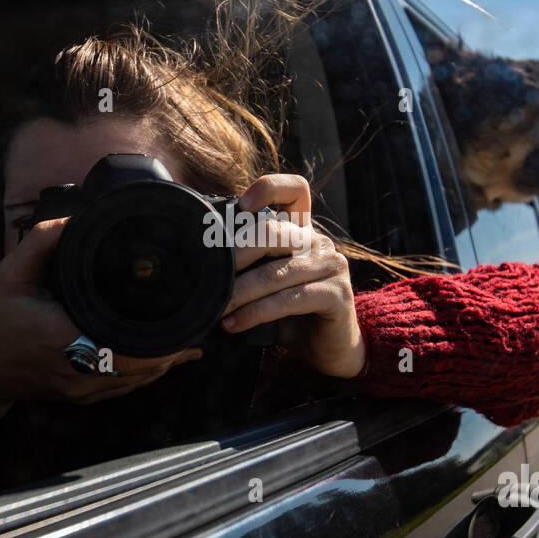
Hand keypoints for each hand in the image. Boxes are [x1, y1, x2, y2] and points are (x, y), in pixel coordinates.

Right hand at [0, 218, 202, 409]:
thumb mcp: (8, 277)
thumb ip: (38, 244)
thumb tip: (69, 220)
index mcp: (62, 338)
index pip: (124, 346)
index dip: (160, 341)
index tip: (184, 320)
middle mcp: (76, 369)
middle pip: (140, 367)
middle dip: (172, 349)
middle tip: (198, 324)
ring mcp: (80, 389)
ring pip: (136, 382)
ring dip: (164, 363)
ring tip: (191, 342)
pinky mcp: (80, 397)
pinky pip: (123, 389)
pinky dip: (146, 374)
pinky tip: (166, 361)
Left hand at [221, 174, 364, 378]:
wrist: (329, 349)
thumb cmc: (292, 315)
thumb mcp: (268, 283)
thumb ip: (249, 266)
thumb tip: (201, 266)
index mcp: (302, 231)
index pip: (294, 190)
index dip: (269, 188)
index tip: (241, 206)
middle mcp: (319, 242)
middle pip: (274, 232)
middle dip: (235, 254)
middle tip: (208, 277)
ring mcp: (331, 266)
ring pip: (276, 273)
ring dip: (240, 293)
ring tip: (215, 309)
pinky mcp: (337, 294)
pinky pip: (289, 299)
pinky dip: (256, 313)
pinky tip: (235, 324)